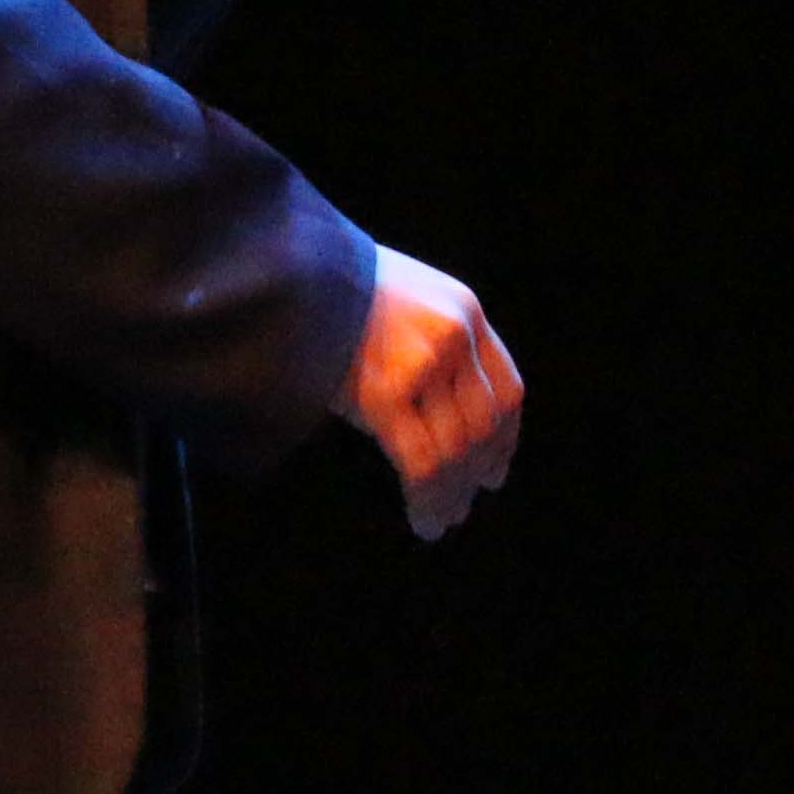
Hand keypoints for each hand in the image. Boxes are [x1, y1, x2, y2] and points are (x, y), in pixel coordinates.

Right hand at [338, 246, 523, 537]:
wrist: (287, 272)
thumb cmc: (331, 296)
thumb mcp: (403, 307)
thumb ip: (433, 352)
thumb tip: (447, 426)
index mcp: (465, 311)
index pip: (506, 390)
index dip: (504, 440)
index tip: (495, 470)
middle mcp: (455, 335)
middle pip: (483, 424)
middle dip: (477, 473)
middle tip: (464, 505)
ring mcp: (424, 362)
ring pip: (456, 449)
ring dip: (452, 494)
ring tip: (443, 520)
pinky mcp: (387, 392)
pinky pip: (423, 463)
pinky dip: (429, 499)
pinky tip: (424, 520)